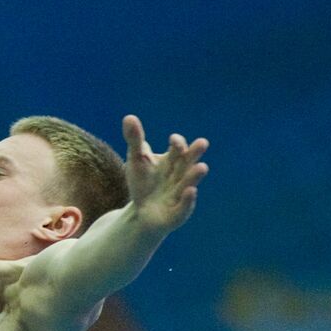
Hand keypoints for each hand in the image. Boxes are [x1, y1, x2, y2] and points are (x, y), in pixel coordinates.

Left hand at [122, 114, 209, 231]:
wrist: (142, 213)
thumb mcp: (136, 161)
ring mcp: (181, 194)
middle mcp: (181, 175)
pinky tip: (190, 191)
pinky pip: (184, 206)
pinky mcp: (178, 212)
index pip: (178, 149)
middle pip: (188, 163)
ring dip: (195, 175)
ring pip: (189, 183)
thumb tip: (128, 117)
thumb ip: (135, 140)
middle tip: (202, 143)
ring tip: (202, 167)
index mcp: (173, 161)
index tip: (172, 140)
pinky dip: (188, 199)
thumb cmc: (143, 183)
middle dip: (194, 154)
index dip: (177, 143)